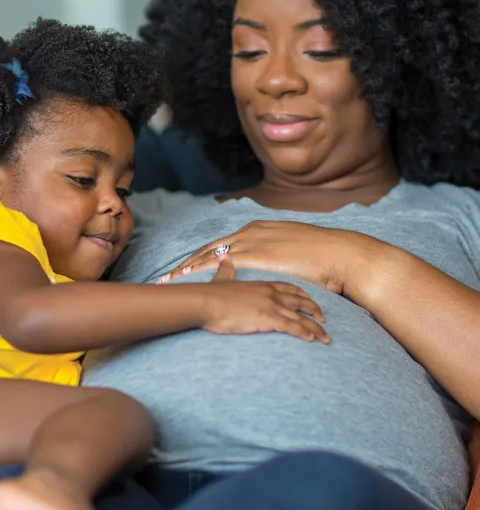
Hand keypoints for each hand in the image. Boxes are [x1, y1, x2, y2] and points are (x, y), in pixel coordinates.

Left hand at [158, 221, 371, 295]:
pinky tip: (188, 279)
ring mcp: (252, 241)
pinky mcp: (256, 255)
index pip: (222, 244)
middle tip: (169, 275)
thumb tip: (271, 267)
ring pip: (209, 254)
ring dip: (188, 268)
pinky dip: (201, 270)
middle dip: (188, 262)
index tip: (186, 267)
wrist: (341, 255)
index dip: (203, 256)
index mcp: (258, 229)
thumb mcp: (293, 251)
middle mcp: (250, 232)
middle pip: (210, 248)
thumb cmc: (323, 258)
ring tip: (170, 280)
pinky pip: (220, 263)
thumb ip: (276, 256)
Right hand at [202, 254, 328, 342]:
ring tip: (325, 338)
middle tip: (325, 319)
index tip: (310, 300)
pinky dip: (305, 333)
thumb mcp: (221, 279)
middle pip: (300, 301)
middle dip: (315, 310)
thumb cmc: (210, 294)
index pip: (288, 287)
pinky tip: (312, 339)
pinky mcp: (268, 318)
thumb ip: (226, 270)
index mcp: (261, 284)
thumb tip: (224, 260)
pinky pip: (292, 326)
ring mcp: (271, 305)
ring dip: (316, 327)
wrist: (204, 301)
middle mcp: (270, 293)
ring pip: (301, 316)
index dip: (301, 294)